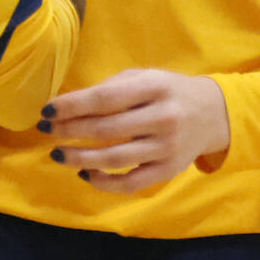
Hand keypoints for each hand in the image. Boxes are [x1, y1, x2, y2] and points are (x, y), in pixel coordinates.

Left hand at [42, 69, 230, 193]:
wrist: (213, 113)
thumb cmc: (167, 92)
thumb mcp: (145, 77)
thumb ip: (112, 88)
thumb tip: (69, 105)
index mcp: (155, 87)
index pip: (104, 99)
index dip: (71, 106)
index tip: (46, 110)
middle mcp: (163, 117)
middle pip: (105, 129)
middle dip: (68, 130)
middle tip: (46, 131)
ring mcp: (167, 147)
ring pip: (114, 158)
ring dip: (79, 158)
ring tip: (58, 154)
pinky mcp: (169, 170)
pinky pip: (131, 183)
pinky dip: (104, 182)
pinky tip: (85, 174)